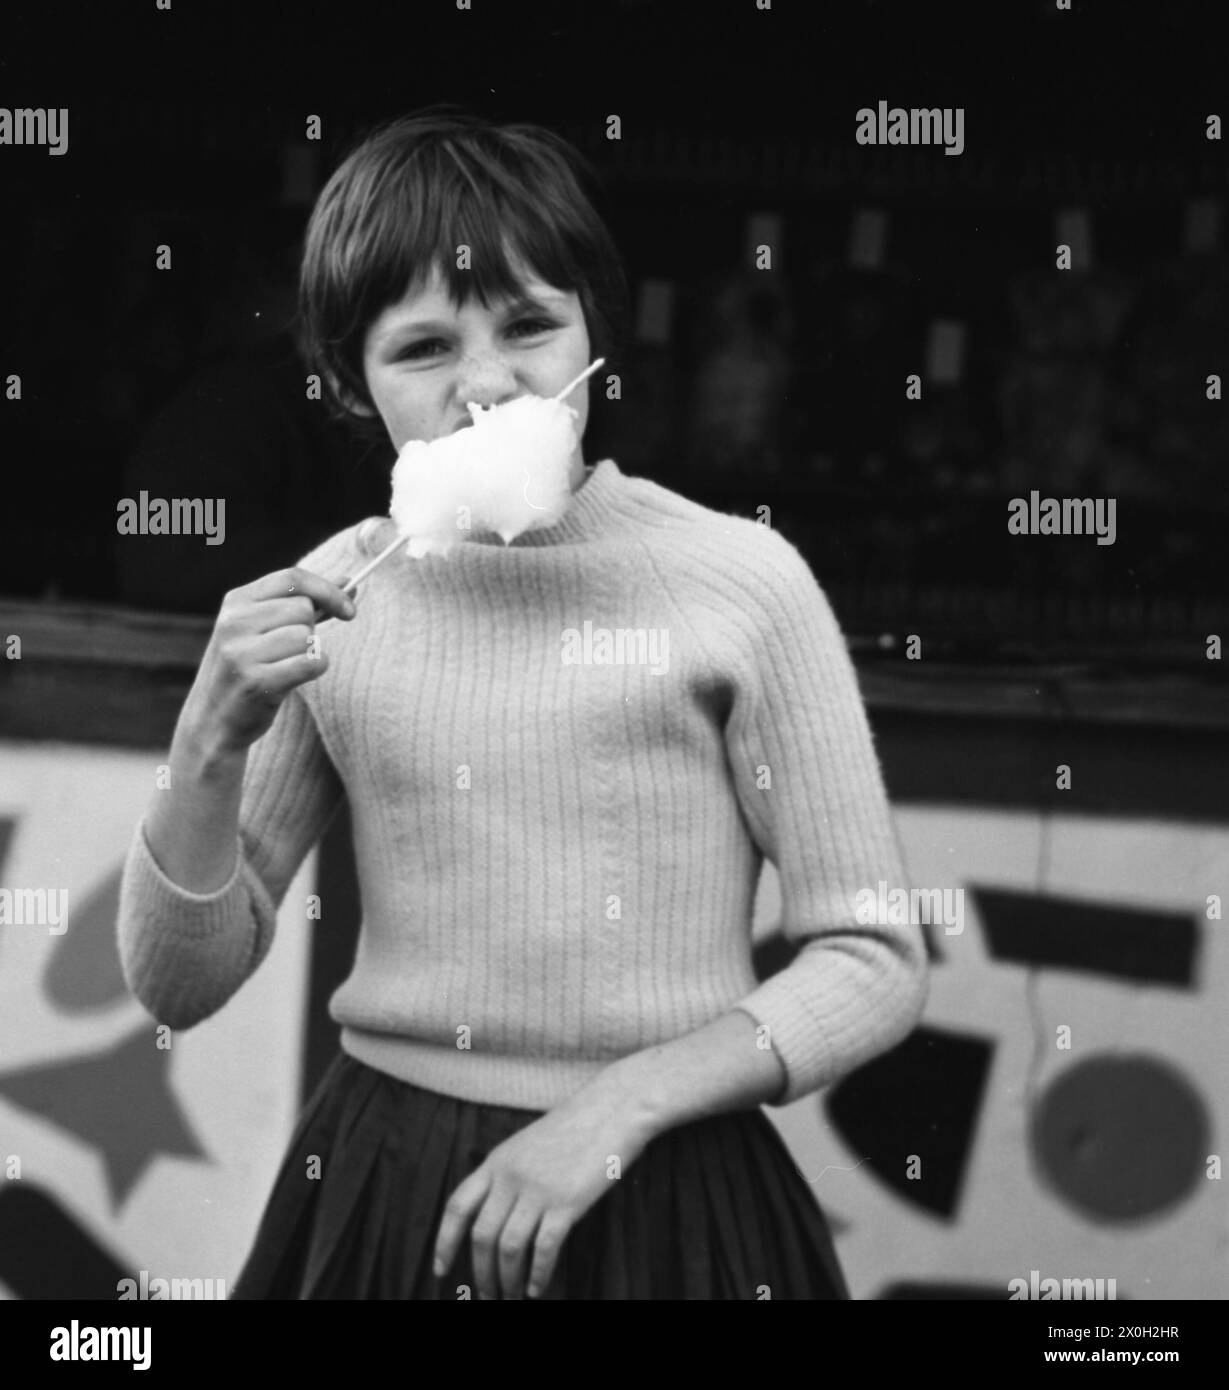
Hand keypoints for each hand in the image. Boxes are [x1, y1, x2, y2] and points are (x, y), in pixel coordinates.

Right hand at [181, 565, 355, 756]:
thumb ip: (306, 604)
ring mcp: (242, 653)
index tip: (349, 610)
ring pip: (306, 637)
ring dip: (308, 653)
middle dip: (310, 630)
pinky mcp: (256, 682)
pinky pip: (311, 663)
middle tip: (290, 651)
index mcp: (236, 602)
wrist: (213, 721)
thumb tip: (350, 582)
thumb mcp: (266, 629)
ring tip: (284, 667)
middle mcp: (234, 622)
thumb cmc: (250, 669)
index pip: (292, 578)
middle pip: (303, 609)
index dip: (328, 590)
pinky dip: (314, 669)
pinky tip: (294, 678)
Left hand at [431, 1080, 652, 1299]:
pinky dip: (538, 1274)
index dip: (444, 1242)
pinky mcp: (567, 1201)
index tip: (440, 1270)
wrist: (612, 1108)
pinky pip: (544, 1248)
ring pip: (509, 1248)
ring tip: (512, 1296)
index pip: (458, 1206)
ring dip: (508, 1280)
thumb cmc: (574, 1128)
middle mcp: (511, 1176)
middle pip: (481, 1236)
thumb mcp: (527, 1144)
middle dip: (481, 1273)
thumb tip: (495, 1214)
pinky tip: (537, 1289)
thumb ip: (507, 1174)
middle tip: (488, 1296)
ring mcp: (538, 1188)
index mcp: (497, 1161)